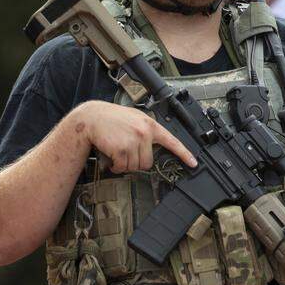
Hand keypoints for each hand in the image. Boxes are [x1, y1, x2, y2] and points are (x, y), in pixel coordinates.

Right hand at [72, 101, 196, 173]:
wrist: (91, 117)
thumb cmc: (111, 119)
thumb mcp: (133, 118)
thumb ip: (145, 130)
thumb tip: (152, 147)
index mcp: (150, 124)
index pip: (172, 141)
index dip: (184, 154)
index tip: (193, 163)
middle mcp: (144, 132)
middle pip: (148, 162)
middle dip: (136, 162)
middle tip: (125, 153)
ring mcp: (133, 140)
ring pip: (135, 166)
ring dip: (124, 164)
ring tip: (116, 152)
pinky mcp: (122, 148)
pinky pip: (122, 167)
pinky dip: (116, 166)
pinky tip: (111, 157)